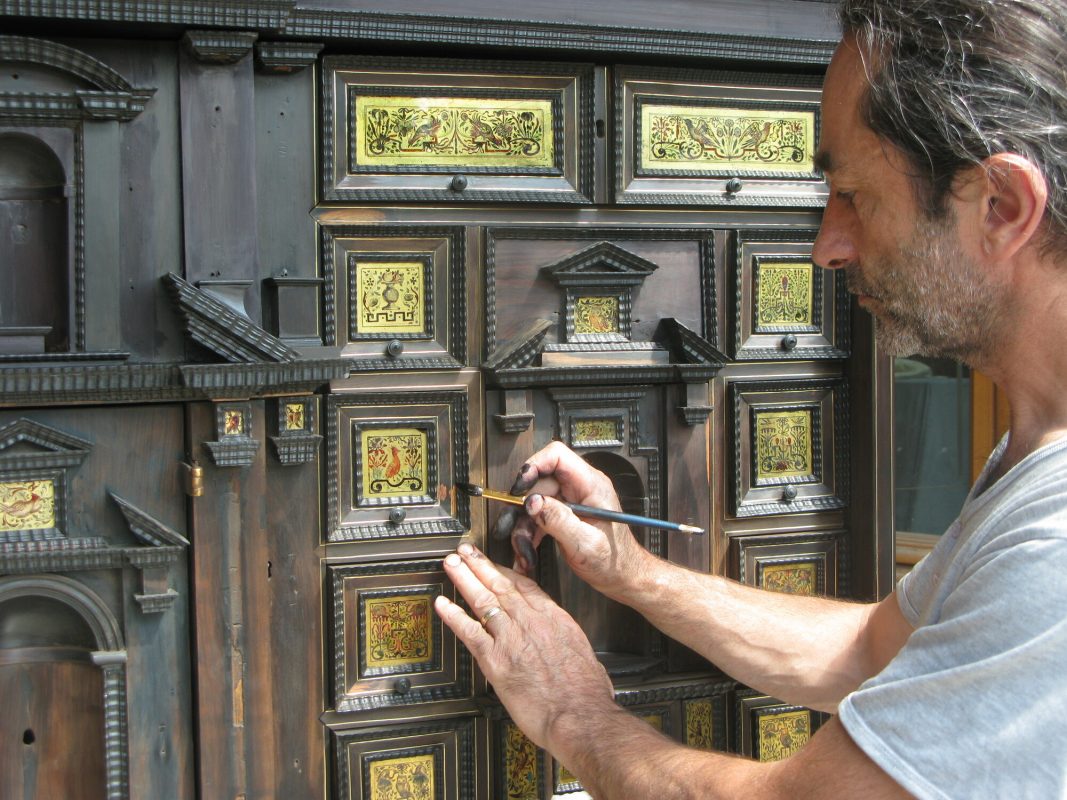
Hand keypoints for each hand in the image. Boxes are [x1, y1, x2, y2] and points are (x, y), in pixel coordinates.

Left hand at [434, 543, 618, 752]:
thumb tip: (569, 649)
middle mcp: (532, 622)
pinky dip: (453, 616)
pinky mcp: (496, 660)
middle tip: (465, 552)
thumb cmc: (587, 694)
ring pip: (483, 600)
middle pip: (501, 585)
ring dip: (464, 579)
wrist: (581, 716)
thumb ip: (570, 645)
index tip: (495, 564)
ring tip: (451, 564)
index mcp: (555, 619)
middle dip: (480, 565)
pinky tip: (442, 604)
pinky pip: (469, 631)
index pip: (526, 586)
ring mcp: (511, 639)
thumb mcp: (585, 655)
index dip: (506, 571)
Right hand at [499, 440, 651, 598]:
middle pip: (539, 483)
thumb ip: (559, 520)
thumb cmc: (614, 560)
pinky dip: (529, 533)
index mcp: (591, 485)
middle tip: (511, 527)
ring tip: (523, 550)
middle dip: (522, 508)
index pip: (557, 456)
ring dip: (523, 526)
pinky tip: (527, 551)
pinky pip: (538, 516)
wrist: (622, 577)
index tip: (519, 486)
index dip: (534, 465)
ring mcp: (571, 501)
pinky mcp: (563, 514)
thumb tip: (533, 502)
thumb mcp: (586, 543)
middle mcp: (580, 488)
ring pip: (534, 502)